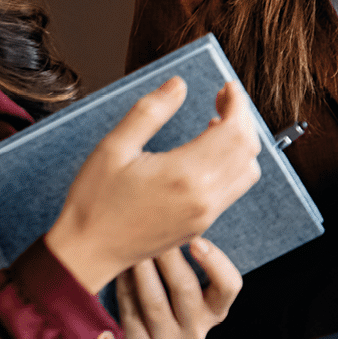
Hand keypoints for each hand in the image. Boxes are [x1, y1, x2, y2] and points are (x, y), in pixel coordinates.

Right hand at [45, 78, 260, 293]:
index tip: (227, 87)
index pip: (235, 131)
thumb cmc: (96, 201)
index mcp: (185, 175)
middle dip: (242, 118)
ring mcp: (205, 215)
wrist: (89, 252)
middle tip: (223, 98)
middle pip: (248, 150)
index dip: (237, 103)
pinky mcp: (201, 226)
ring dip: (241, 143)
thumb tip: (178, 85)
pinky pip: (234, 190)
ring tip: (217, 123)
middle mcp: (204, 198)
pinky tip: (208, 153)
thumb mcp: (115, 147)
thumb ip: (151, 111)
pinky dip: (234, 165)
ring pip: (247, 172)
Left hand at [115, 238, 242, 338]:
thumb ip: (191, 256)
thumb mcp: (189, 283)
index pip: (229, 286)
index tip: (196, 240)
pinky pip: (130, 312)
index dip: (215, 262)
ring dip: (142, 268)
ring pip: (154, 301)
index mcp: (215, 311)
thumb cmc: (167, 295)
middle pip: (185, 288)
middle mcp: (196, 331)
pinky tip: (118, 267)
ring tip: (131, 244)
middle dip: (167, 256)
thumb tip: (183, 214)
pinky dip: (124, 286)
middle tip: (152, 230)